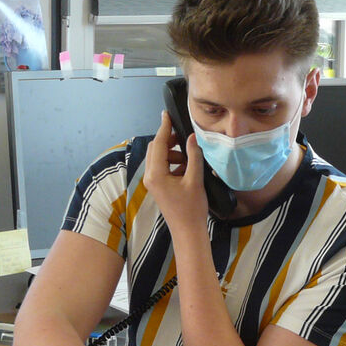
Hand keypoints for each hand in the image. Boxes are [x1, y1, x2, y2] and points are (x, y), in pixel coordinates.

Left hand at [142, 111, 208, 232]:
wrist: (188, 231)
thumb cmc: (191, 209)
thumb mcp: (195, 180)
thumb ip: (193, 156)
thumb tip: (192, 138)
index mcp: (156, 174)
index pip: (158, 144)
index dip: (164, 128)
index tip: (167, 114)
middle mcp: (150, 177)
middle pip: (155, 149)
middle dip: (169, 140)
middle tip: (184, 136)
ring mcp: (152, 183)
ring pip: (159, 158)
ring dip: (172, 153)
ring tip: (189, 157)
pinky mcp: (158, 187)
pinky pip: (162, 168)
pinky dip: (173, 163)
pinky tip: (187, 167)